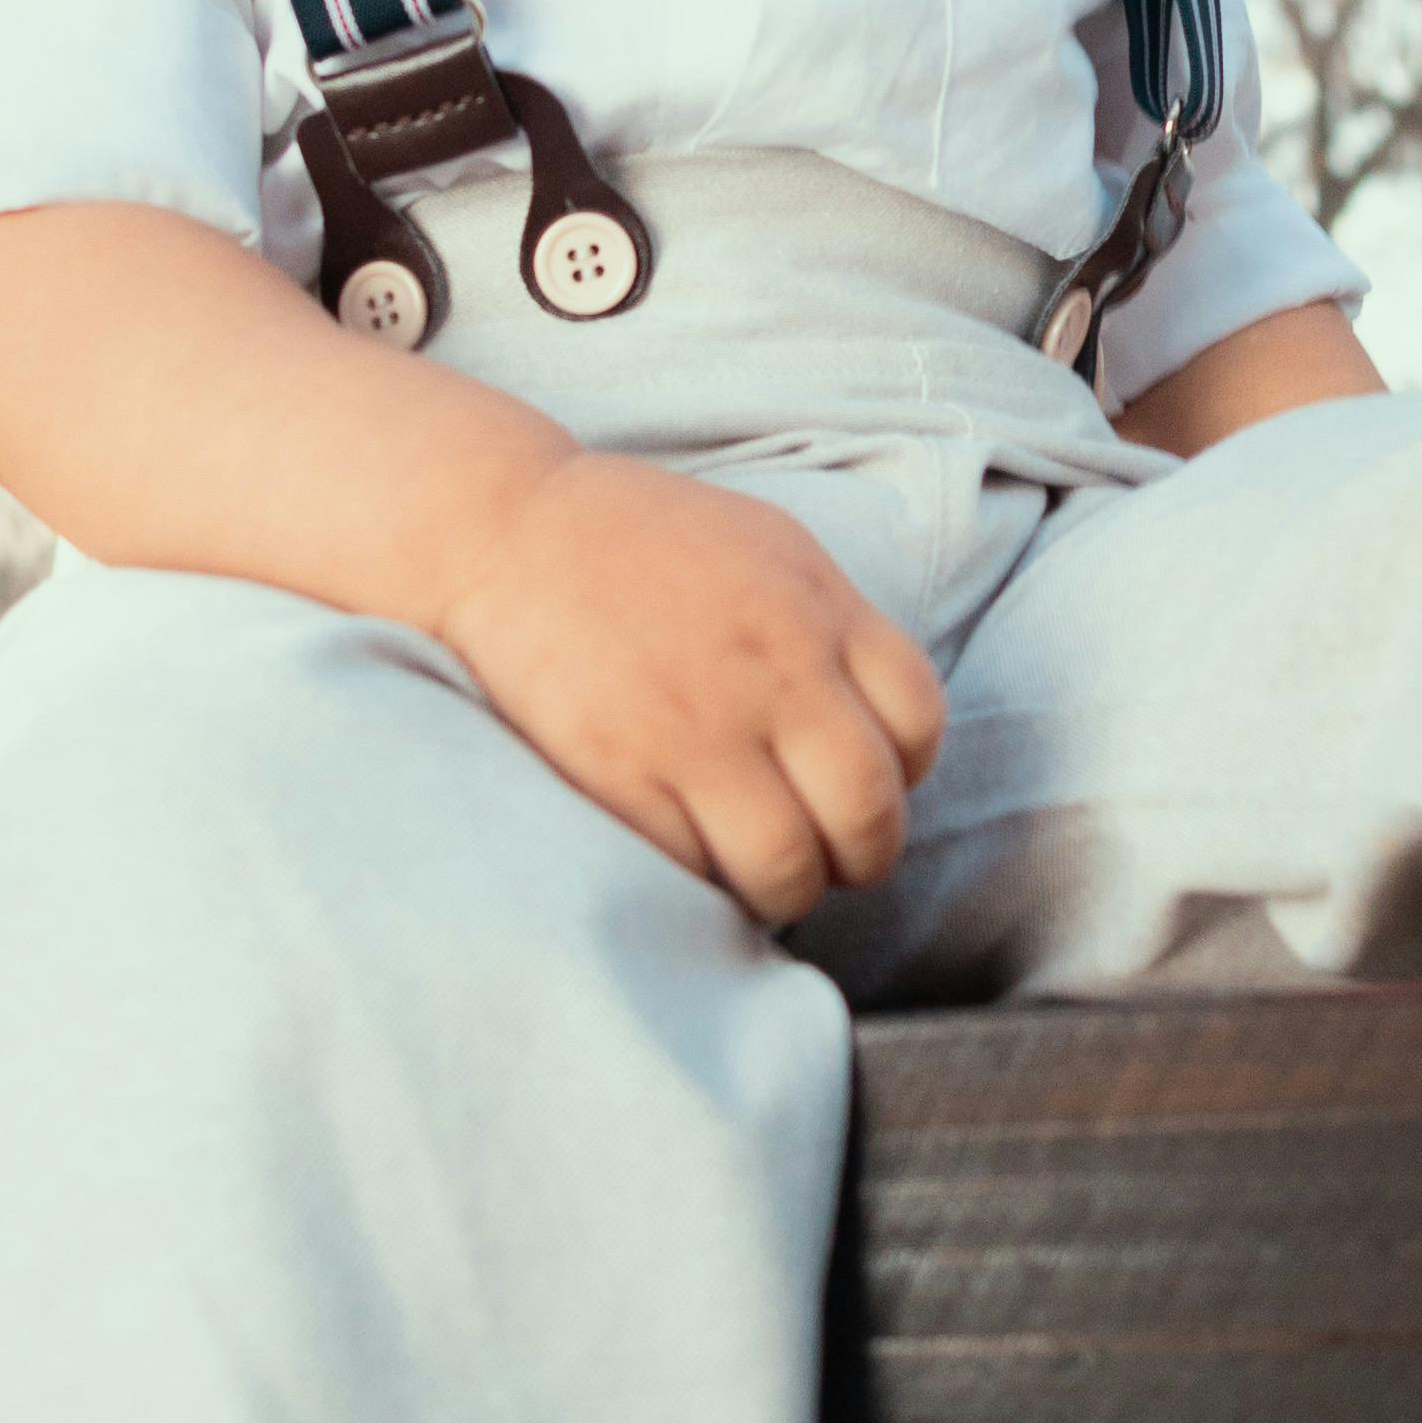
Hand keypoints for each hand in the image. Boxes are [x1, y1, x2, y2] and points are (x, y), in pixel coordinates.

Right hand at [430, 448, 947, 926]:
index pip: (919, 722)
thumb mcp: (766, 547)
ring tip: (764, 878)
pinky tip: (693, 858)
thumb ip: (833, 625)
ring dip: (788, 890)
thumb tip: (882, 726)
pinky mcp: (618, 775)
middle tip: (831, 860)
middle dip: (863, 856)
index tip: (867, 783)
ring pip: (787, 865)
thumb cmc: (637, 541)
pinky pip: (694, 871)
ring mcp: (694, 729)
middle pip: (869, 810)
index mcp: (816, 610)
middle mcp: (770, 673)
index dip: (906, 771)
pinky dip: (704, 884)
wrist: (502, 533)